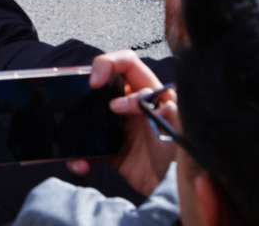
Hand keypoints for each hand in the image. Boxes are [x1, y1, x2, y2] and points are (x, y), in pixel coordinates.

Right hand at [65, 49, 175, 195]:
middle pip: (105, 82)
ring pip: (90, 111)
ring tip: (74, 136)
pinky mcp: (111, 147)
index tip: (96, 82)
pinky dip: (80, 153)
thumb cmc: (184, 161)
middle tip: (81, 102)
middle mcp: (134, 105)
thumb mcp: (179, 131)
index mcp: (152, 94)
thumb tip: (136, 99)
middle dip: (86, 88)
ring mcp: (121, 125)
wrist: (174, 194)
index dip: (108, 65)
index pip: (127, 64)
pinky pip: (88, 143)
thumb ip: (165, 111)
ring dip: (77, 121)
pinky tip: (81, 163)